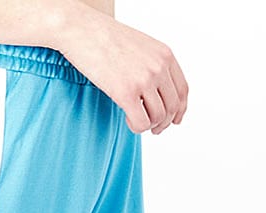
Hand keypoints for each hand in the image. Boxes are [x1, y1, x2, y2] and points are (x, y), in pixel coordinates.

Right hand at [57, 8, 188, 134]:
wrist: (83, 30)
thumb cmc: (105, 37)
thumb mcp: (140, 46)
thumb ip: (152, 65)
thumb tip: (154, 92)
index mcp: (164, 55)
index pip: (182, 90)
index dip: (179, 110)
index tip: (173, 120)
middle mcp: (158, 67)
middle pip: (172, 107)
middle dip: (163, 123)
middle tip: (154, 129)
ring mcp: (143, 80)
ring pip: (157, 117)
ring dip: (148, 125)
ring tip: (136, 121)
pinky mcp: (126, 92)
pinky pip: (141, 122)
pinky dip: (136, 127)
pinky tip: (127, 120)